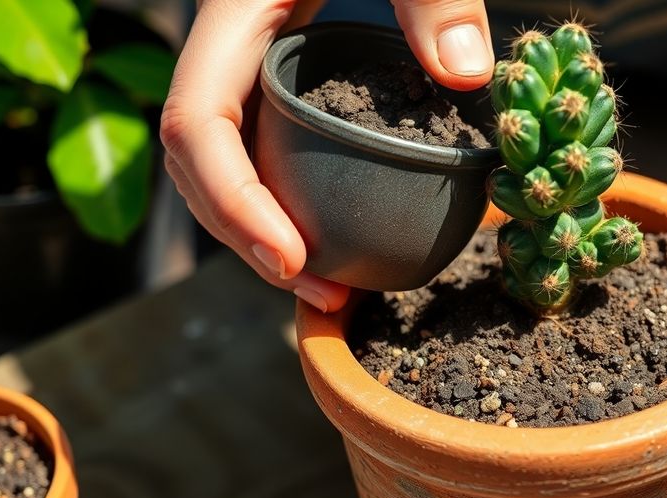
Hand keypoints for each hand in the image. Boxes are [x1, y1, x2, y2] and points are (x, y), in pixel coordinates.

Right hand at [160, 0, 493, 311]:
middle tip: (324, 301)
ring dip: (273, 238)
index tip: (291, 260)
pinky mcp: (298, 89)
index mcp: (237, 20)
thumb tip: (469, 74)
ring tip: (335, 295)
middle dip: (249, 242)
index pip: (197, 122)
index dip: (230, 203)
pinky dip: (302, 207)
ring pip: (238, 169)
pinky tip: (349, 241)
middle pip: (205, 166)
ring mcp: (263, 74)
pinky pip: (279, 155)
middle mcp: (238, 55)